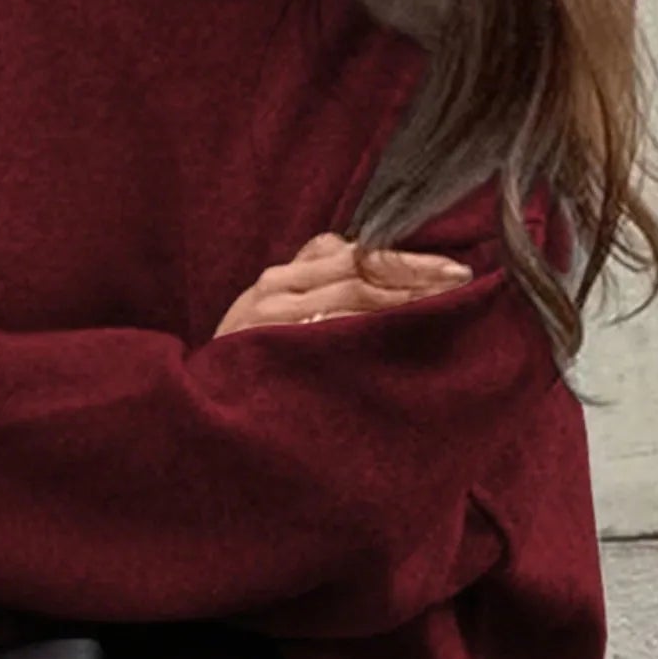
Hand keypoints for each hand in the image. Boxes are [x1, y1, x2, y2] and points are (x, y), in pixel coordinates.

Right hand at [212, 232, 472, 338]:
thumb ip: (310, 286)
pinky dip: (371, 326)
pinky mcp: (272, 345)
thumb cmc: (242, 364)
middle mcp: (276, 287)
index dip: (406, 257)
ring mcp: (272, 316)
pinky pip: (332, 329)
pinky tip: (404, 330)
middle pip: (360, 265)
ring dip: (404, 294)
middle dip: (415, 270)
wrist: (194, 405)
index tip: (454, 268)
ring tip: (448, 299)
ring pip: (351, 292)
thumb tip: (364, 259)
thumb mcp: (272, 316)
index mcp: (282, 276)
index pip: (355, 253)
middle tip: (463, 277)